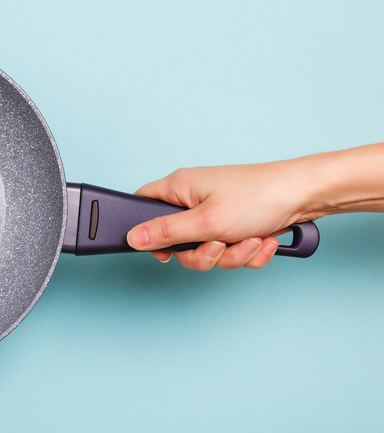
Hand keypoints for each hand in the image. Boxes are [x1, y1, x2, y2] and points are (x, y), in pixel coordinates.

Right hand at [125, 162, 319, 269]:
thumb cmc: (260, 196)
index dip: (147, 233)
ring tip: (251, 241)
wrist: (308, 195)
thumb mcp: (206, 222)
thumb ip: (166, 233)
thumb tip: (133, 237)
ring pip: (206, 249)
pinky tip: (263, 241)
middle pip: (178, 241)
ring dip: (231, 255)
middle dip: (204, 254)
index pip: (143, 205)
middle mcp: (195, 197)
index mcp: (179, 187)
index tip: (166, 251)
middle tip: (220, 246)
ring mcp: (216, 211)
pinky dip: (246, 252)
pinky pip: (229, 249)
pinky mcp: (237, 222)